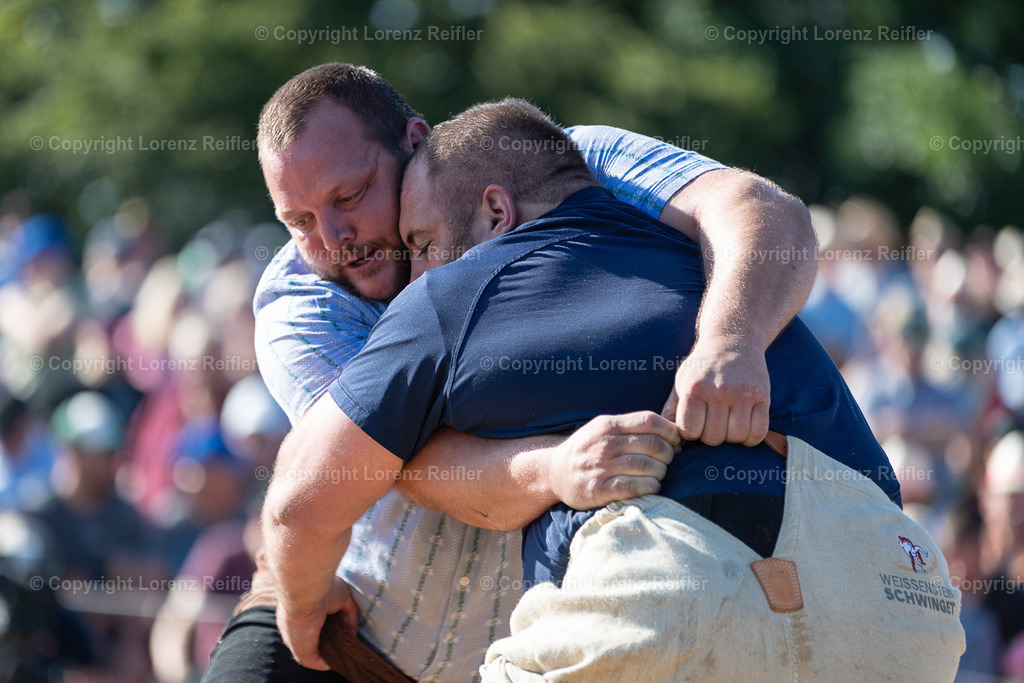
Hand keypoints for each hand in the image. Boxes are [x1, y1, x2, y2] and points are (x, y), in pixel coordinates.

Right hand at [277, 576, 359, 670]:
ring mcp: (326, 603)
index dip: (316, 647)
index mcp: (297, 621)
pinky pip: (349, 611)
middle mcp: (311, 611)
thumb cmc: (298, 623)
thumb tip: (328, 664)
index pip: (307, 636)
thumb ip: (312, 660)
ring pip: (338, 620)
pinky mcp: (341, 597)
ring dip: (343, 632)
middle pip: (325, 628)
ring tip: (348, 646)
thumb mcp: (300, 650)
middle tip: (340, 652)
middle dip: (332, 640)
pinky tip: (353, 635)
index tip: (326, 657)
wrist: (306, 595)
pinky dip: (352, 623)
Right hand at [547, 411, 680, 509]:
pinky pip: (634, 487)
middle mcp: (606, 444)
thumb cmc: (587, 449)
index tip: (675, 441)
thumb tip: (671, 433)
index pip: (649, 421)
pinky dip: (650, 486)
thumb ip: (631, 427)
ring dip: (661, 471)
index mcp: (609, 425)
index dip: (670, 431)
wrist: (555, 472)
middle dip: (669, 453)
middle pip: (653, 445)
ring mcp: (602, 467)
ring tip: (659, 473)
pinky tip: (651, 486)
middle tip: (668, 460)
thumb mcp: (603, 428)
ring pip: (647, 466)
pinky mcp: (599, 489)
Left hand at [661, 337, 769, 447]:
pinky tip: (744, 427)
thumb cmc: (703, 367)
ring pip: (737, 437)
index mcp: (694, 388)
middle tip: (712, 423)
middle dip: (711, 436)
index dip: (691, 433)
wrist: (733, 339)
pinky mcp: (762, 396)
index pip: (690, 431)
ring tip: (727, 424)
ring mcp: (743, 394)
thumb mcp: (681, 382)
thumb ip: (671, 410)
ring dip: (731, 437)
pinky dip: (751, 438)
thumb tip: (667, 438)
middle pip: (714, 438)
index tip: (695, 424)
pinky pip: (758, 432)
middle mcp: (719, 390)